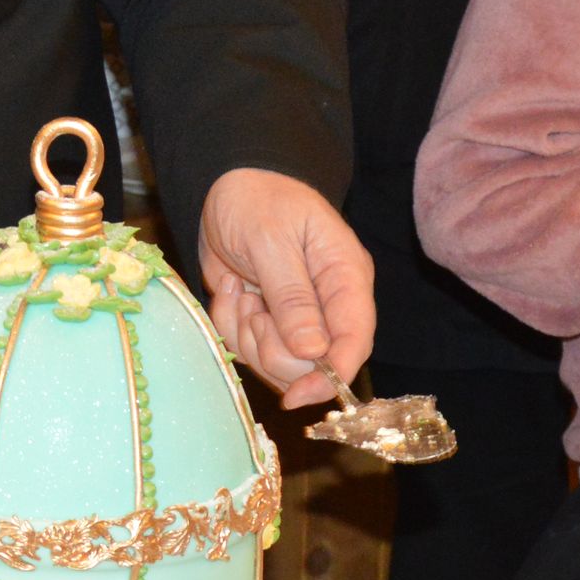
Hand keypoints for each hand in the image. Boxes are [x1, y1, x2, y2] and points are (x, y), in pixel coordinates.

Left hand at [197, 169, 374, 409]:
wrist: (225, 185)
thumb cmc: (257, 200)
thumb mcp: (271, 240)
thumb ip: (292, 296)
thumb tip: (314, 351)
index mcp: (345, 278)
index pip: (355, 341)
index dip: (331, 375)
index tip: (298, 394)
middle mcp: (327, 305)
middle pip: (311, 364)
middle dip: (271, 345)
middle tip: (252, 304)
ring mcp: (296, 318)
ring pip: (277, 364)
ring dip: (247, 334)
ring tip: (239, 289)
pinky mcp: (266, 322)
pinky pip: (247, 349)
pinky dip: (229, 325)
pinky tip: (229, 289)